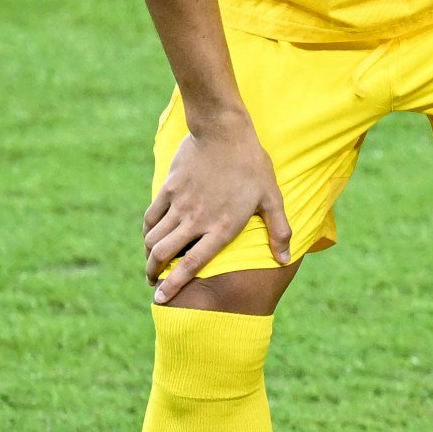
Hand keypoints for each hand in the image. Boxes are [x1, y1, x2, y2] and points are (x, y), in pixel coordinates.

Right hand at [145, 111, 289, 300]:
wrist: (223, 132)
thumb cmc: (252, 165)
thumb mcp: (271, 197)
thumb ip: (279, 230)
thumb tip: (285, 259)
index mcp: (221, 227)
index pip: (192, 264)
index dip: (175, 285)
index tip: (161, 299)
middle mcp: (195, 221)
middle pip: (163, 255)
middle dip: (153, 274)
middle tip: (153, 282)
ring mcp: (179, 205)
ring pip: (153, 239)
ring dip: (149, 255)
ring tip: (151, 264)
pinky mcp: (167, 190)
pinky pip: (150, 218)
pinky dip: (147, 232)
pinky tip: (150, 237)